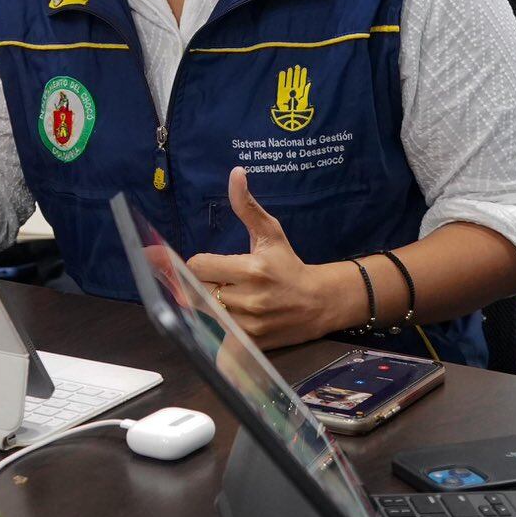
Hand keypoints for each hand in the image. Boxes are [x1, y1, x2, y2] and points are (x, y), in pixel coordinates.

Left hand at [184, 167, 344, 347]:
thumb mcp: (270, 233)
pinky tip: (221, 322)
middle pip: (197, 291)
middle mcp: (249, 298)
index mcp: (252, 269)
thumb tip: (236, 173)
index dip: (196, 263)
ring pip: (205, 313)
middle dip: (198, 284)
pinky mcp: (251, 343)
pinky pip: (218, 340)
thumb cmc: (289, 264)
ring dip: (206, 305)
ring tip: (220, 297)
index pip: (198, 266)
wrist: (319, 303)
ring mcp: (250, 325)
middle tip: (208, 280)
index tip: (203, 263)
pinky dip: (215, 332)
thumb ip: (247, 206)